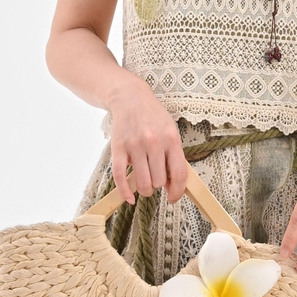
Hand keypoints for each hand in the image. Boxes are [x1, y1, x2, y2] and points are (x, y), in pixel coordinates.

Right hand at [106, 74, 187, 203]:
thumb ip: (173, 156)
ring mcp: (135, 145)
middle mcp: (154, 142)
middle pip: (158, 181)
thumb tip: (171, 185)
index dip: (177, 191)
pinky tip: (128, 198)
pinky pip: (120, 176)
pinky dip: (124, 191)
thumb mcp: (170, 131)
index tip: (173, 198)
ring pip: (142, 182)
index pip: (179, 173)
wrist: (130, 98)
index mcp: (171, 139)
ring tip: (144, 185)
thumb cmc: (153, 117)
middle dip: (157, 186)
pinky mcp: (118, 148)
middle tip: (155, 181)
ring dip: (144, 190)